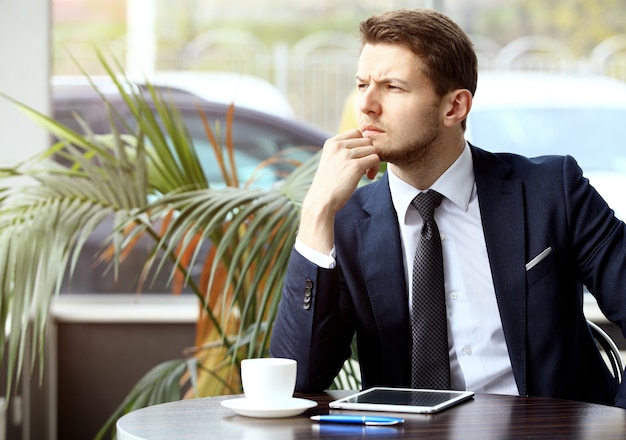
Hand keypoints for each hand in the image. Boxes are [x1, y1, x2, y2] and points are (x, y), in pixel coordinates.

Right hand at [298, 129, 379, 252]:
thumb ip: (343, 151)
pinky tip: (368, 177)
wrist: (321, 201)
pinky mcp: (355, 166)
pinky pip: (375, 159)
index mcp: (331, 143)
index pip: (356, 132)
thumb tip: (366, 144)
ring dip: (372, 162)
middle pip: (366, 140)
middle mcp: (338, 145)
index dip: (362, 145)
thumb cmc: (328, 185)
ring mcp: (346, 155)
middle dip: (368, 153)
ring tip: (366, 174)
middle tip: (364, 168)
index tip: (359, 158)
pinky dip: (375, 168)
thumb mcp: (331, 161)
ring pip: (373, 149)